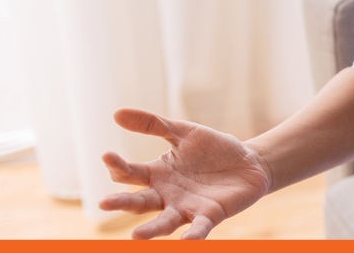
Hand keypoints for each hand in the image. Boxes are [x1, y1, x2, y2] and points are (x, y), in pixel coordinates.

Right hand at [99, 108, 273, 239]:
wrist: (249, 161)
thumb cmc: (211, 149)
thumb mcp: (183, 132)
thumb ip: (153, 124)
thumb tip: (116, 113)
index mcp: (157, 174)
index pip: (129, 174)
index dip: (117, 166)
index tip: (107, 155)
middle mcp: (166, 195)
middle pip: (139, 202)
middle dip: (122, 203)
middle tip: (104, 203)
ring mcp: (186, 208)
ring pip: (164, 222)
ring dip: (151, 230)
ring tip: (136, 236)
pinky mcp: (210, 215)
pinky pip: (199, 228)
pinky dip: (192, 235)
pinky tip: (186, 240)